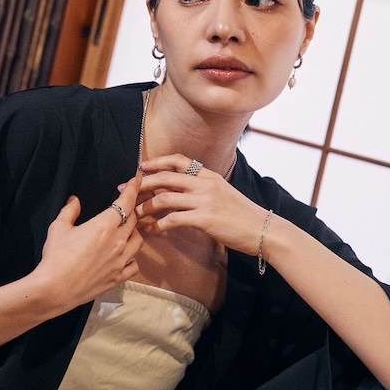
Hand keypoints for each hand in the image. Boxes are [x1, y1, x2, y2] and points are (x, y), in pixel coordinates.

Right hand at [34, 174, 143, 312]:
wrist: (54, 289)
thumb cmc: (56, 256)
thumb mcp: (58, 227)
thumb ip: (69, 211)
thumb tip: (75, 200)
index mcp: (105, 225)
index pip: (126, 201)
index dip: (133, 188)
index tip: (137, 179)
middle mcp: (118, 241)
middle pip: (134, 219)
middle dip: (131, 209)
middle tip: (126, 206)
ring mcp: (121, 260)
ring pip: (138, 240)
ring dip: (134, 232)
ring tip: (125, 230)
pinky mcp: (119, 277)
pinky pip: (134, 264)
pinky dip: (132, 257)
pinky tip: (125, 256)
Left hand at [136, 155, 267, 256]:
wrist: (263, 230)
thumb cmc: (243, 215)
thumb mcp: (224, 193)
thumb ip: (204, 188)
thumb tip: (183, 191)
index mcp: (209, 175)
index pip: (178, 160)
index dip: (157, 162)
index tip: (141, 167)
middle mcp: (205, 183)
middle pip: (165, 177)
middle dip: (142, 183)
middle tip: (125, 190)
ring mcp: (204, 200)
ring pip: (164, 199)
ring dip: (145, 207)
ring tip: (134, 215)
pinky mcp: (204, 219)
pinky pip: (172, 220)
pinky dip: (157, 225)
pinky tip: (151, 230)